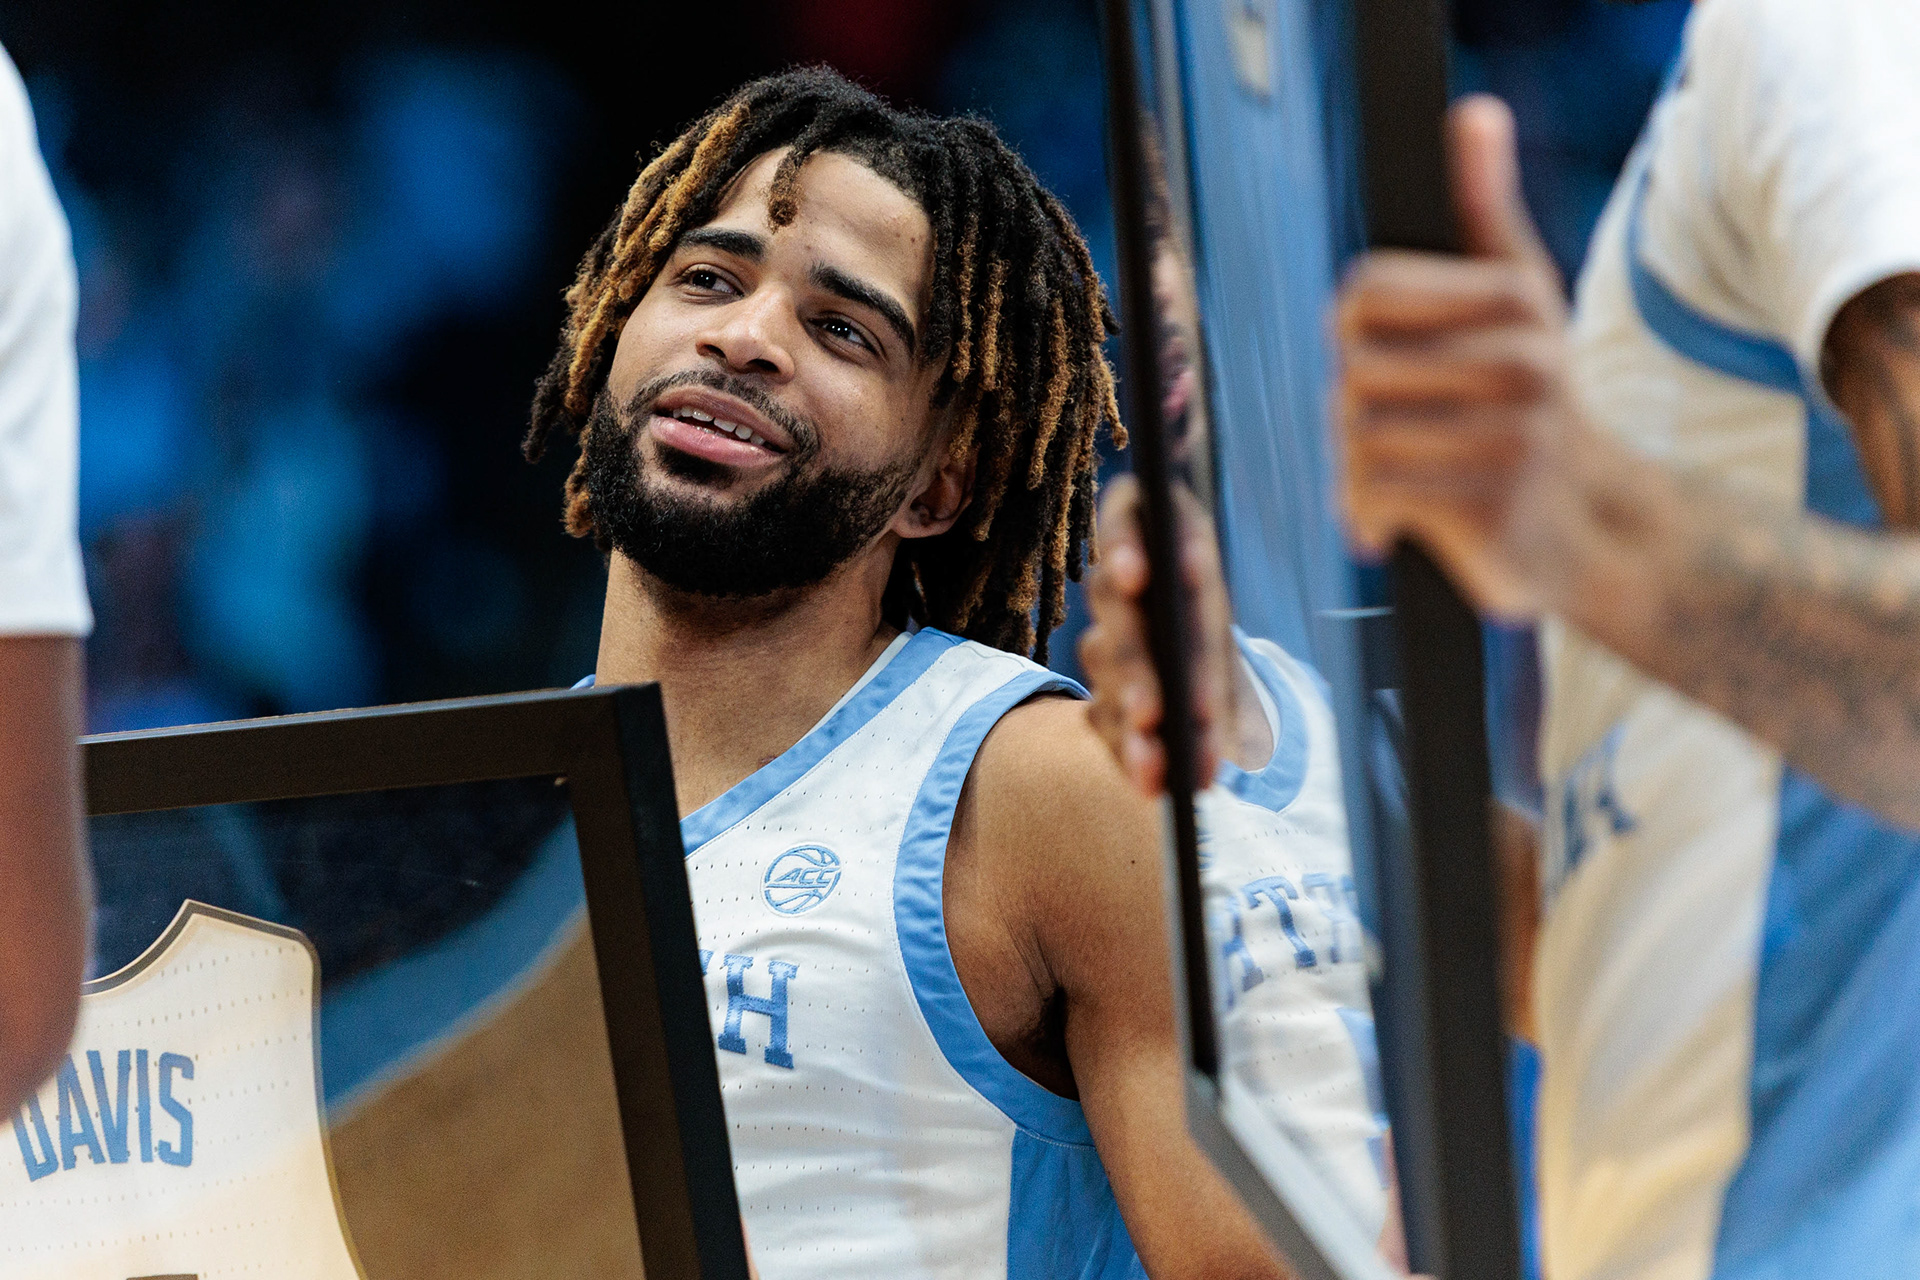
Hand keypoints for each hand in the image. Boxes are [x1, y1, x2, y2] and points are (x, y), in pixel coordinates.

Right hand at [1080, 476, 1246, 795]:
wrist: (1211, 673)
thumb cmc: (1209, 615)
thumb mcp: (1215, 596)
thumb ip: (1201, 585)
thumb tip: (1191, 568)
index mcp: (1146, 536)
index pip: (1120, 520)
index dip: (1122, 543)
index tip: (1139, 573)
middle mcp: (1117, 588)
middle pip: (1112, 608)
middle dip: (1136, 657)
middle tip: (1154, 696)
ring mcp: (1105, 645)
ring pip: (1110, 670)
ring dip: (1138, 713)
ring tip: (1162, 754)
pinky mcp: (1101, 702)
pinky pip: (1108, 726)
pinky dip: (1134, 756)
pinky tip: (1156, 783)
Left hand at [1335, 95, 1584, 620]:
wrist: (1593, 527)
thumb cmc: (1532, 403)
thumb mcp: (1522, 297)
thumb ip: (1486, 208)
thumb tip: (1473, 114)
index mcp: (1516, 298)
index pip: (1364, 292)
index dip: (1351, 333)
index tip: (1380, 361)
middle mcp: (1523, 360)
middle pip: (1352, 367)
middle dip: (1350, 407)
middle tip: (1383, 433)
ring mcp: (1512, 436)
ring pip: (1358, 432)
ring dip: (1353, 466)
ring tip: (1387, 477)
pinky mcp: (1491, 506)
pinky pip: (1374, 491)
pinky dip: (1364, 513)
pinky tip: (1386, 523)